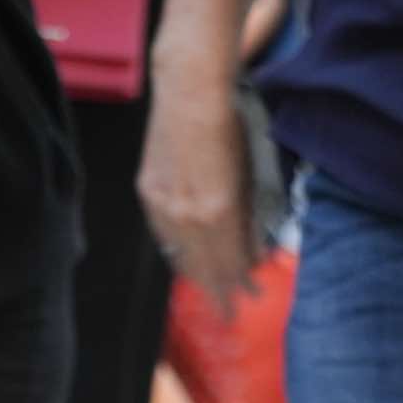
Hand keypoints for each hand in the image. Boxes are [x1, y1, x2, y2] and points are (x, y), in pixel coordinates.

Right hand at [139, 68, 260, 310]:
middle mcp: (187, 215)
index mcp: (217, 211)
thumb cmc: (230, 123)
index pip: (229, 261)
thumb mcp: (250, 174)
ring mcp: (164, 206)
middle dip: (219, 291)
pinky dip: (178, 250)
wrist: (189, 89)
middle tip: (229, 312)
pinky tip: (186, 259)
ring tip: (209, 290)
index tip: (252, 296)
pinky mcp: (149, 193)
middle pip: (204, 267)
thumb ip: (250, 219)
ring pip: (181, 255)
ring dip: (198, 275)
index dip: (241, 282)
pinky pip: (165, 235)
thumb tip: (253, 255)